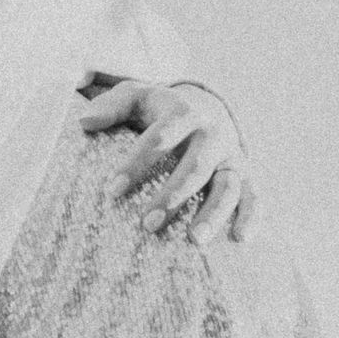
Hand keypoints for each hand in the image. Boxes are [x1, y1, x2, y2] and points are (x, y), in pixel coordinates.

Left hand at [77, 80, 254, 245]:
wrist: (206, 104)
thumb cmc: (159, 108)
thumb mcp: (135, 96)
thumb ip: (110, 106)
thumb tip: (83, 122)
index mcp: (182, 111)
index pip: (158, 139)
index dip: (135, 165)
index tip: (110, 191)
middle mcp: (212, 133)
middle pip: (194, 167)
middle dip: (172, 197)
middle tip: (147, 225)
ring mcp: (231, 155)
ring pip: (228, 186)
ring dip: (213, 213)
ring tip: (195, 241)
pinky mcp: (246, 174)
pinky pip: (254, 196)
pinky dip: (251, 217)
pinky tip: (239, 240)